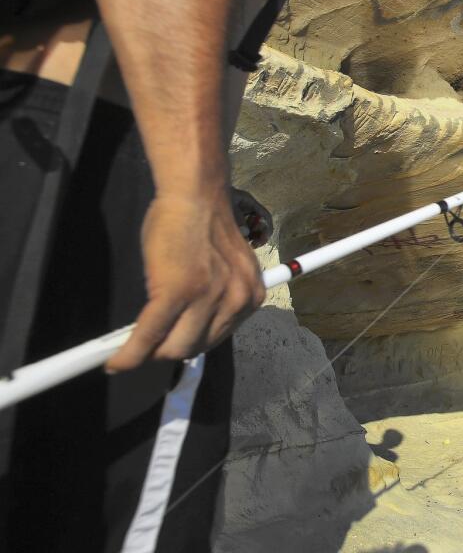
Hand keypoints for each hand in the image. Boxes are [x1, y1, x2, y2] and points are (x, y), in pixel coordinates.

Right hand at [106, 189, 265, 371]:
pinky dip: (129, 353)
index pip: (216, 337)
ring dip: (150, 353)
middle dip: (168, 350)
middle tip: (146, 346)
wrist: (195, 196)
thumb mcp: (225, 269)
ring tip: (132, 348)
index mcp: (251, 296)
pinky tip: (116, 360)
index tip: (170, 350)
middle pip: (196, 348)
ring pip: (174, 349)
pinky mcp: (177, 292)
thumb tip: (190, 330)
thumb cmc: (202, 227)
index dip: (188, 345)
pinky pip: (148, 336)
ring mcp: (208, 298)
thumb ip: (216, 298)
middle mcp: (236, 301)